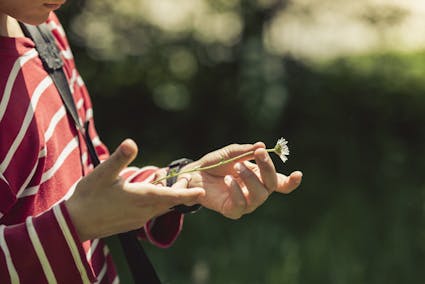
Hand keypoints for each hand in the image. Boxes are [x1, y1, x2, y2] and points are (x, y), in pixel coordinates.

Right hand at [65, 139, 204, 240]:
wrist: (73, 223)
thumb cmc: (88, 197)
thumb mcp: (102, 173)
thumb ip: (119, 158)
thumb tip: (131, 143)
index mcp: (141, 198)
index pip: (172, 197)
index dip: (188, 194)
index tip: (202, 192)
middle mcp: (144, 211)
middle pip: (170, 202)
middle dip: (180, 191)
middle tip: (185, 177)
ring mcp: (138, 220)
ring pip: (161, 207)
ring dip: (168, 196)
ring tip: (169, 182)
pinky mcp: (132, 223)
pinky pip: (151, 211)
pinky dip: (156, 201)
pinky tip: (149, 191)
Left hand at [179, 142, 301, 218]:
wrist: (194, 173)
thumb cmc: (215, 163)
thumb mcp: (230, 153)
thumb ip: (245, 151)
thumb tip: (261, 146)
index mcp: (259, 176)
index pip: (280, 183)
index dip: (291, 182)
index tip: (298, 174)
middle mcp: (256, 191)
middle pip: (271, 184)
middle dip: (267, 168)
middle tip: (259, 153)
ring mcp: (245, 202)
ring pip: (259, 196)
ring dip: (251, 179)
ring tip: (237, 166)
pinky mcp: (232, 210)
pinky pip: (240, 205)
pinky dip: (236, 191)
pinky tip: (227, 180)